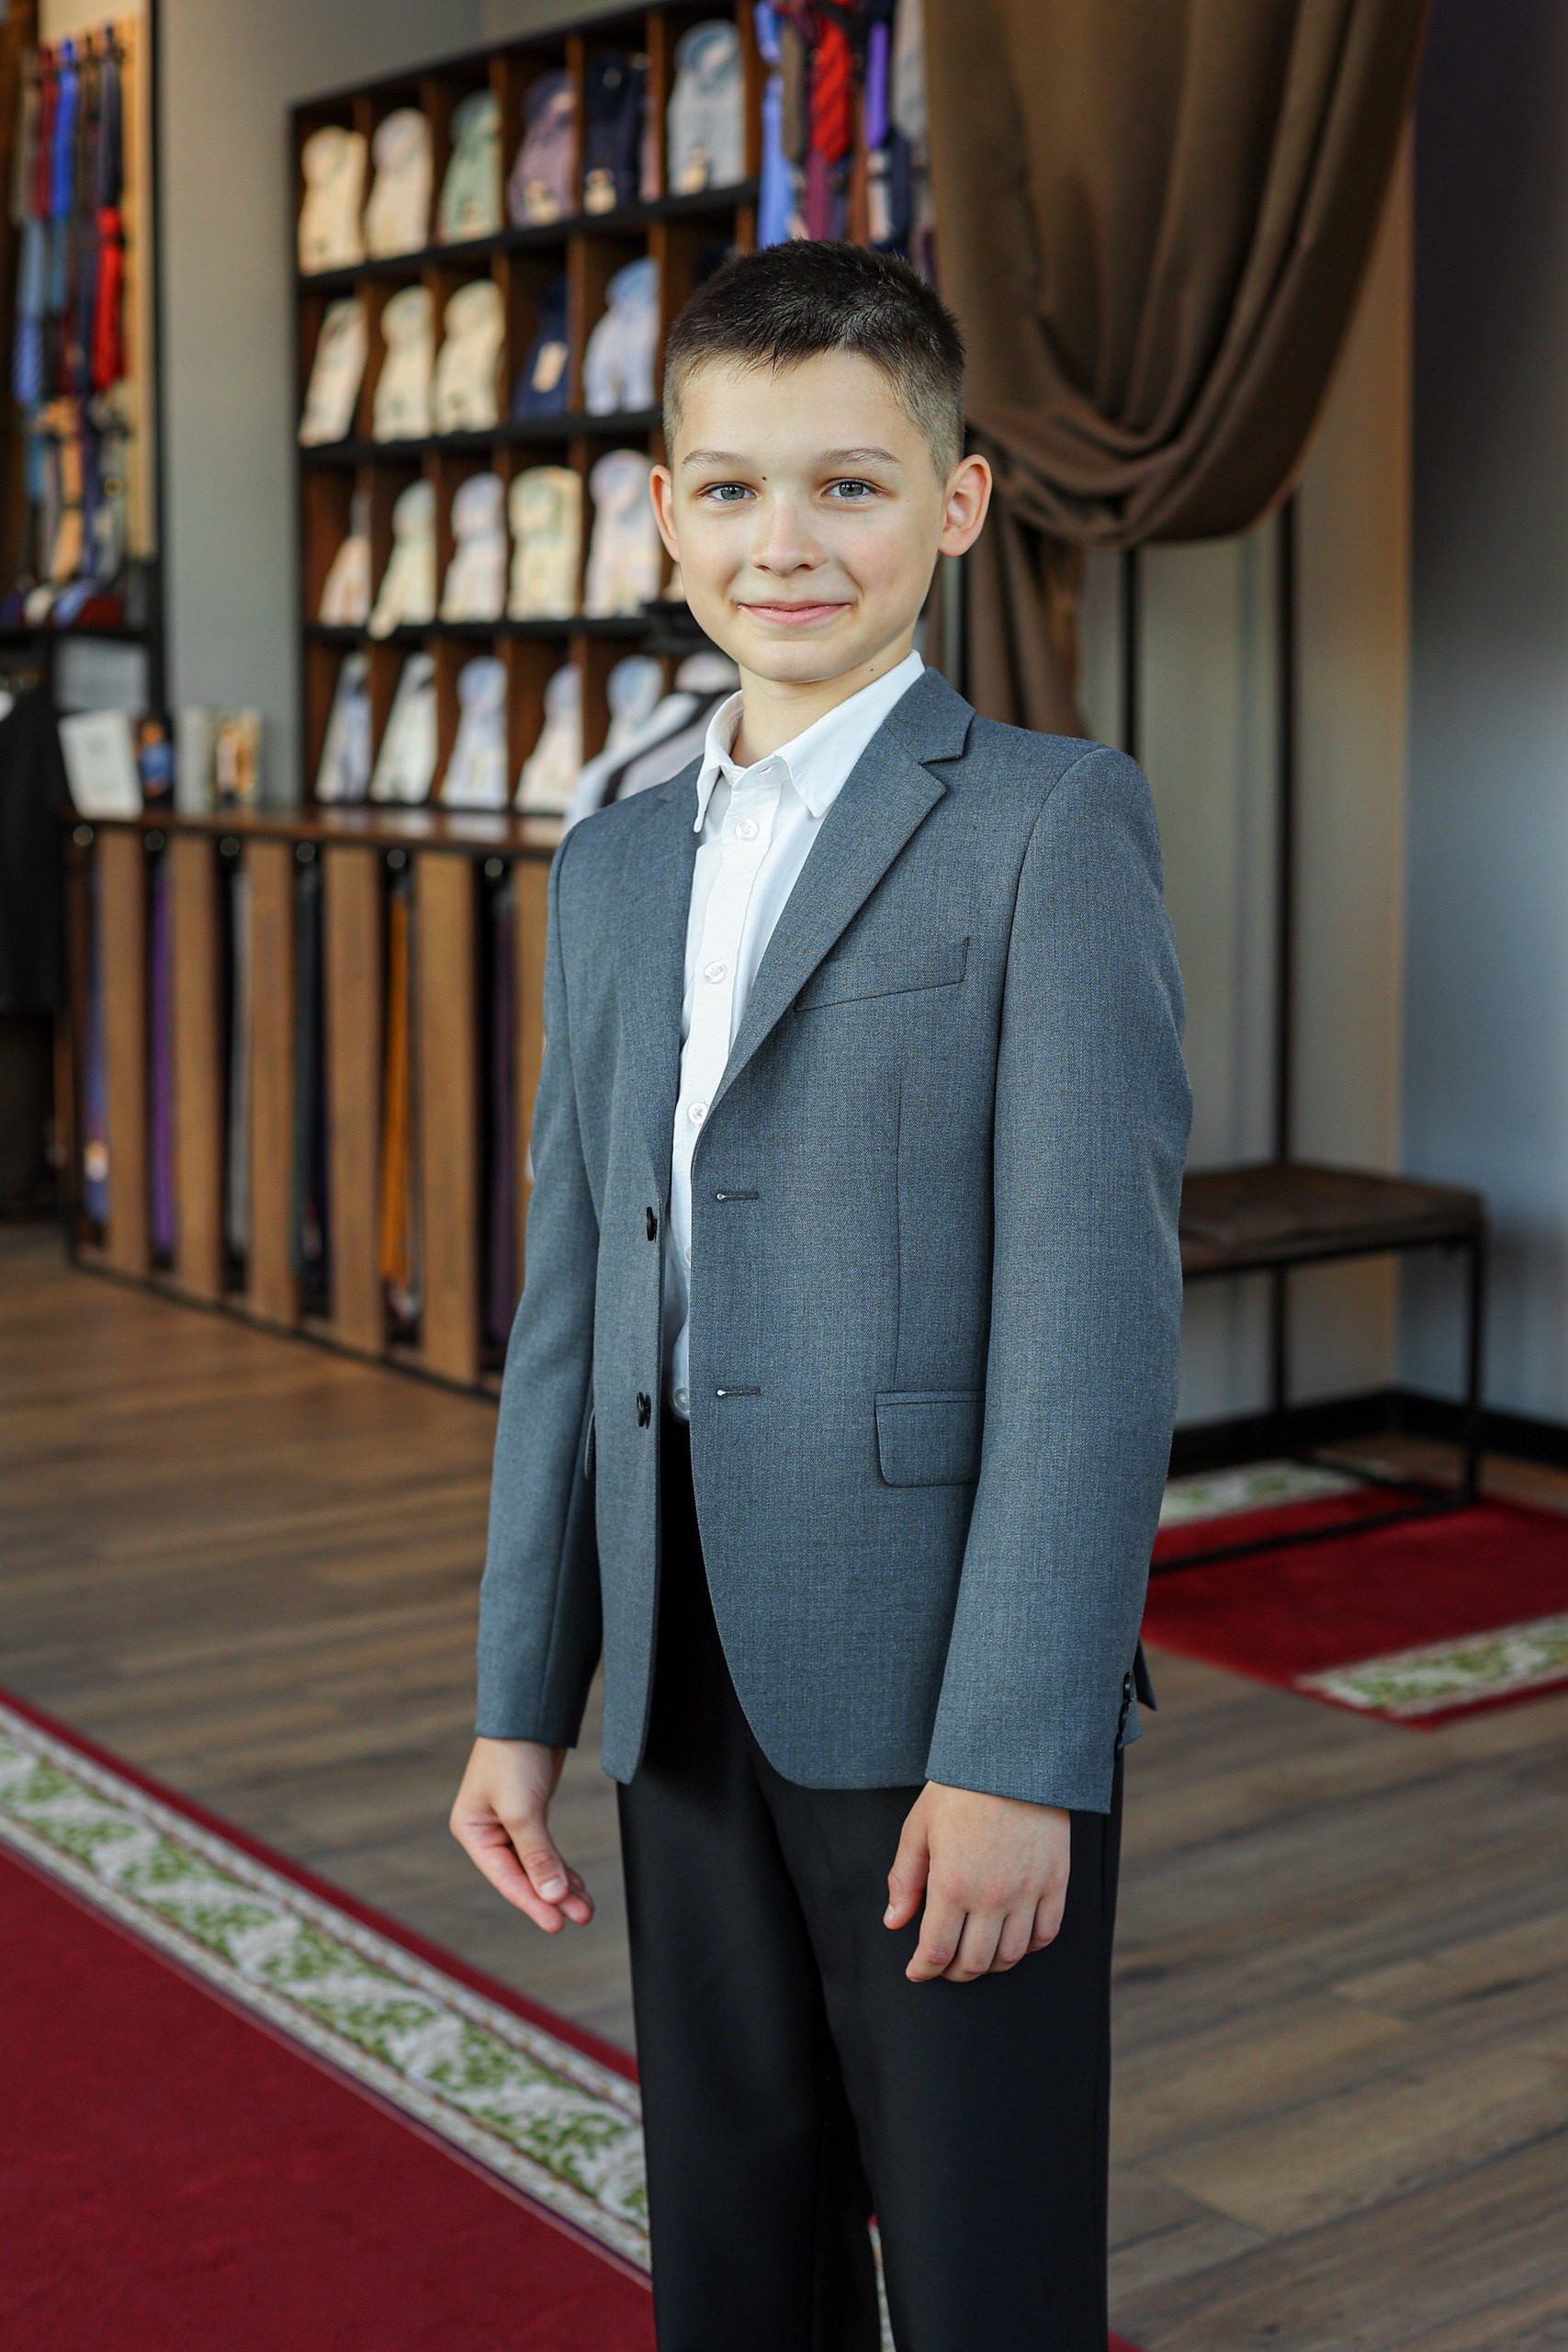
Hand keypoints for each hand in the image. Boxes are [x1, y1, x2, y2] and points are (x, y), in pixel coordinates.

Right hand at [449, 1737, 594, 1933]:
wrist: (531, 1713)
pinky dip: (561, 1867)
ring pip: (538, 1865)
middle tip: (582, 1916)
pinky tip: (576, 1885)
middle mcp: (488, 1832)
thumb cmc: (515, 1756)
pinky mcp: (531, 1814)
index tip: (558, 1924)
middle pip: (524, 1874)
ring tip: (586, 1908)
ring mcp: (510, 1824)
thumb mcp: (523, 1810)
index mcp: (473, 1831)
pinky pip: (545, 1851)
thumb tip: (552, 1896)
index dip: (533, 1902)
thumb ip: (537, 1855)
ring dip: (561, 1885)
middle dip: (554, 1896)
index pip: (506, 1877)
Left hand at [885, 1782, 1070, 1983]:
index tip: (916, 1971)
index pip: (936, 1951)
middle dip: (953, 1972)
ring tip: (975, 1953)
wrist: (1012, 1759)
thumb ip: (905, 1879)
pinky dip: (1027, 1946)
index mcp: (952, 1883)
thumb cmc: (960, 1790)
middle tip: (943, 1966)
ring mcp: (1028, 1891)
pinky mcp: (1055, 1882)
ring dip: (989, 1965)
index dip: (924, 1969)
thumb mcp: (919, 1828)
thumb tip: (894, 1922)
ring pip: (1010, 1955)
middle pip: (974, 1962)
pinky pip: (1045, 1934)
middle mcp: (992, 1896)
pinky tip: (1011, 1937)